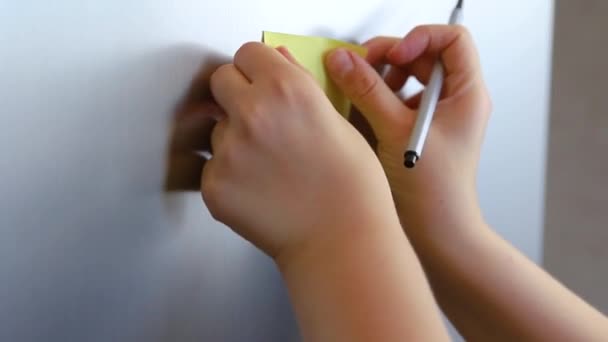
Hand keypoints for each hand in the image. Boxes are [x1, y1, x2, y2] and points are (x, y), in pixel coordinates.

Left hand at [202, 42, 396, 262]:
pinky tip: (261, 189)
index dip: (255, 67)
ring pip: (217, 128)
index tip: (258, 77)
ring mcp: (229, 151)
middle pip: (221, 81)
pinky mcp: (215, 184)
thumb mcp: (339, 122)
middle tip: (259, 118)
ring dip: (235, 138)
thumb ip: (301, 84)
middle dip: (236, 94)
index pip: (247, 53)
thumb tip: (278, 60)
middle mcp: (252, 114)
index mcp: (287, 89)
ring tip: (270, 165)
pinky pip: (214, 166)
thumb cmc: (352, 186)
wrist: (341, 240)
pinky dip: (231, 174)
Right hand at [325, 25, 491, 238]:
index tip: (394, 55)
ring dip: (381, 79)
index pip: (452, 40)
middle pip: (423, 55)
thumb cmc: (437, 193)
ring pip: (407, 77)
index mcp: (466, 95)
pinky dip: (378, 101)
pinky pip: (397, 100)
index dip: (420, 38)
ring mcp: (435, 116)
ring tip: (362, 94)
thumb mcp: (396, 133)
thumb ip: (367, 91)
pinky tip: (365, 114)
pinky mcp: (417, 130)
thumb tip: (344, 61)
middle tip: (363, 68)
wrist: (438, 233)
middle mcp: (454, 101)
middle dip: (390, 58)